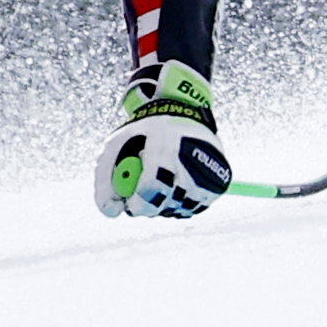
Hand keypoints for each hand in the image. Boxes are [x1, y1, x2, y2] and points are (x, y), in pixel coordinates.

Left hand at [94, 60, 229, 218]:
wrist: (182, 113)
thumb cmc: (143, 133)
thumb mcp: (115, 146)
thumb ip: (106, 179)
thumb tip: (111, 213)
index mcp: (163, 149)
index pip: (151, 190)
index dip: (136, 203)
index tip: (128, 205)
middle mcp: (190, 162)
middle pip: (167, 203)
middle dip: (149, 205)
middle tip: (141, 199)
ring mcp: (209, 174)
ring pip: (182, 208)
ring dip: (166, 203)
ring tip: (160, 180)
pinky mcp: (220, 182)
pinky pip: (196, 207)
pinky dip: (182, 202)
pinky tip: (175, 184)